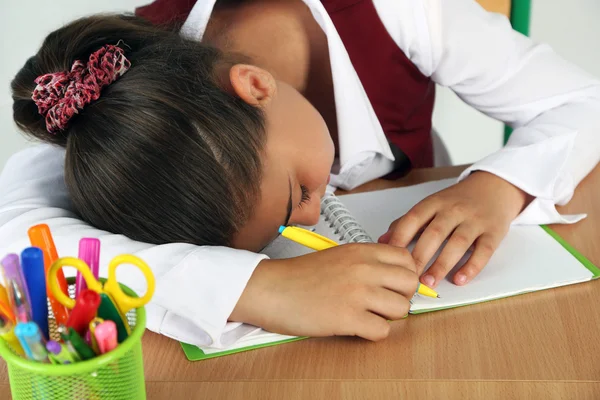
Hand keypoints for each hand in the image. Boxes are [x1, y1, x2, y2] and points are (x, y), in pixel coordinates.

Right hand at [230, 244, 418, 340]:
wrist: (271, 289)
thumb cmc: (299, 276)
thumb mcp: (337, 257)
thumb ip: (365, 263)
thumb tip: (392, 279)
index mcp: (361, 251)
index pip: (406, 259)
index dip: (404, 275)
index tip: (393, 285)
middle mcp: (364, 268)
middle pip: (410, 283)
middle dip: (401, 296)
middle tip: (382, 303)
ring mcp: (358, 293)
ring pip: (402, 309)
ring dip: (388, 316)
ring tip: (367, 315)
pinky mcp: (349, 318)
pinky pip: (382, 331)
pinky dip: (372, 333)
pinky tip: (355, 326)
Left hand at [379, 171, 529, 287]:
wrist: (494, 188)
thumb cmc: (457, 201)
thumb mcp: (431, 205)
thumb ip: (406, 222)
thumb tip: (381, 242)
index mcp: (435, 202)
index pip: (413, 219)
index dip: (400, 237)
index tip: (390, 257)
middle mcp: (454, 210)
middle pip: (434, 233)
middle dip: (419, 256)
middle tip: (408, 277)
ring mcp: (475, 221)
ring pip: (458, 243)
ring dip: (442, 265)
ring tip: (429, 282)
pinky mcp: (493, 232)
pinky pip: (483, 251)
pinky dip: (471, 267)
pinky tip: (459, 280)